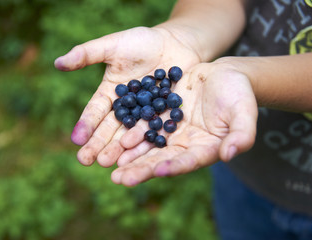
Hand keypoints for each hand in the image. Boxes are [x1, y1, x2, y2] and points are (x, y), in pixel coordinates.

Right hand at [55, 26, 200, 166]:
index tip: (76, 140)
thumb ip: (87, 54)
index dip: (86, 125)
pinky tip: (137, 158)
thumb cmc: (143, 41)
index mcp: (110, 93)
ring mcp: (144, 114)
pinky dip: (145, 145)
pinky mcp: (163, 118)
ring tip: (107, 164)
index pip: (95, 111)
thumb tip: (57, 63)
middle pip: (110, 128)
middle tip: (86, 161)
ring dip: (118, 150)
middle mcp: (125, 108)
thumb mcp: (113, 45)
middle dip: (97, 144)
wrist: (176, 43)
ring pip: (129, 134)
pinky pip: (153, 132)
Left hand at [111, 60, 257, 185]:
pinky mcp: (161, 116)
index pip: (189, 161)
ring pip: (148, 146)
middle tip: (120, 179)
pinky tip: (115, 139)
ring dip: (129, 155)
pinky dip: (131, 133)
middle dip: (141, 169)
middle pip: (162, 159)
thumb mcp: (244, 112)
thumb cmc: (239, 93)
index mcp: (206, 149)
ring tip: (108, 164)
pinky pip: (144, 126)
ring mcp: (171, 132)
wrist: (223, 75)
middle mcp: (185, 145)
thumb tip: (230, 154)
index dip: (175, 166)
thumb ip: (241, 134)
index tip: (159, 171)